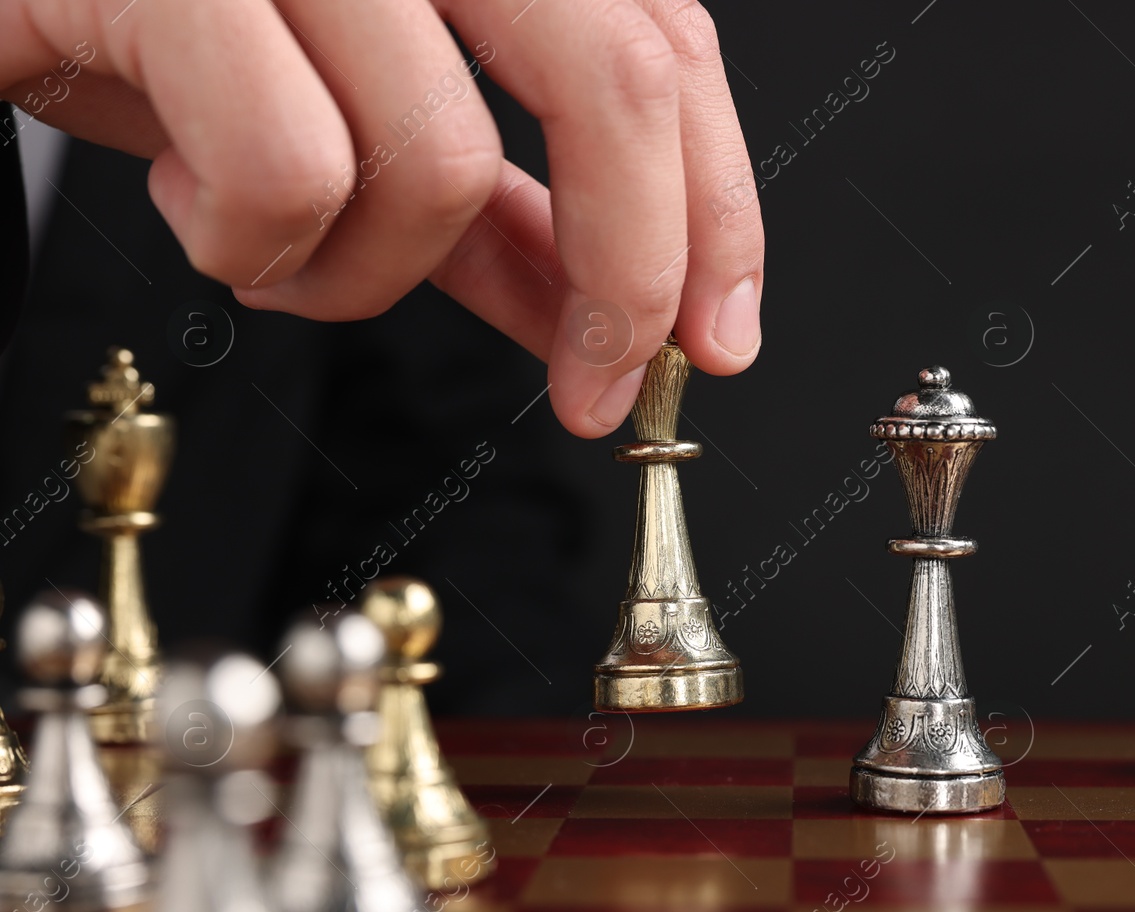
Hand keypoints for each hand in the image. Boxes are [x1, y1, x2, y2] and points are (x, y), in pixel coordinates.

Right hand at [0, 0, 763, 436]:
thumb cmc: (149, 26)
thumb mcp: (353, 118)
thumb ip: (492, 213)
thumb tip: (599, 314)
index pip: (662, 42)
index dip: (716, 206)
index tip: (714, 336)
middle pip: (613, 75)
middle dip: (633, 266)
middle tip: (598, 384)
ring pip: (436, 161)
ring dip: (361, 272)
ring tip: (273, 247)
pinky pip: (288, 169)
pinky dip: (249, 244)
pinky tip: (189, 199)